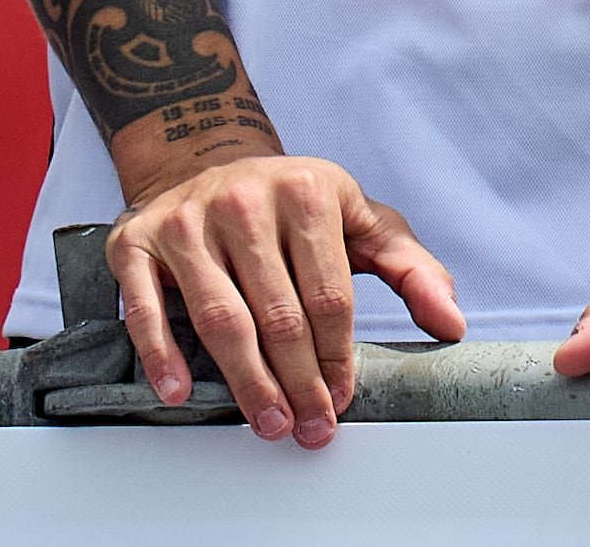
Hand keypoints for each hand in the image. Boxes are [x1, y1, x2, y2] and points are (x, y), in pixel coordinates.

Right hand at [106, 149, 462, 446]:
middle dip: (297, 382)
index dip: (337, 356)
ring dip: (245, 381)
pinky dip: (161, 355)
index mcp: (310, 191)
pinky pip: (145, 308)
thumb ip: (411, 269)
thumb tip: (452, 323)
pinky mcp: (137, 243)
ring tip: (267, 421)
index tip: (340, 399)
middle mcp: (246, 201)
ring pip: (221, 319)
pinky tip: (181, 392)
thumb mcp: (360, 220)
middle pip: (279, 314)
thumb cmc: (293, 205)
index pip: (330, 295)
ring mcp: (188, 221)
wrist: (208, 161)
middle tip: (307, 428)